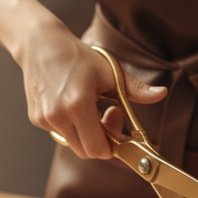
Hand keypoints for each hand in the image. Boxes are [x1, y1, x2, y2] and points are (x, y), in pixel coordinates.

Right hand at [17, 22, 165, 158]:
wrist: (40, 45)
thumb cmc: (76, 56)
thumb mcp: (109, 71)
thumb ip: (136, 90)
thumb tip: (161, 94)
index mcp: (77, 105)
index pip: (98, 149)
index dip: (112, 146)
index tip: (117, 125)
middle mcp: (57, 116)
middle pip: (86, 152)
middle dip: (100, 140)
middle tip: (105, 114)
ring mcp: (44, 119)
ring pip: (72, 143)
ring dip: (84, 133)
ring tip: (87, 107)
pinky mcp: (36, 119)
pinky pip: (59, 133)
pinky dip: (69, 125)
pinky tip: (70, 103)